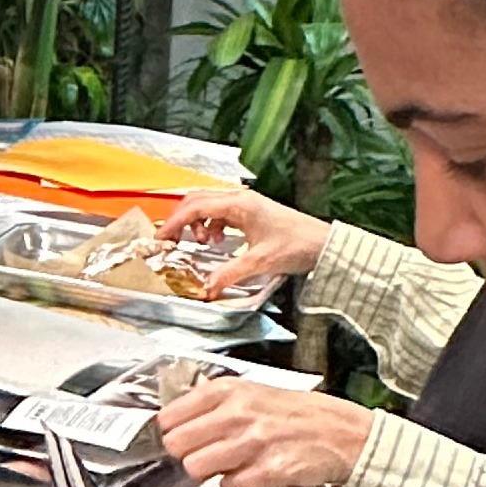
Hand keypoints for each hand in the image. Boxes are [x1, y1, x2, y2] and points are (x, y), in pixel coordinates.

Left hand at [158, 380, 370, 486]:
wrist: (341, 432)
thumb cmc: (292, 413)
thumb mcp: (251, 392)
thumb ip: (213, 404)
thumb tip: (174, 422)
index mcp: (227, 391)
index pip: (169, 417)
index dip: (172, 432)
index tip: (182, 438)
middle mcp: (236, 413)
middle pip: (176, 445)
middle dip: (186, 455)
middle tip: (203, 455)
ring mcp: (251, 442)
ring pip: (195, 468)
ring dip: (207, 473)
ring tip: (226, 466)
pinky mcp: (267, 471)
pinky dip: (234, 486)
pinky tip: (249, 476)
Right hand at [166, 188, 329, 283]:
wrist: (323, 244)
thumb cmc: (297, 244)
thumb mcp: (259, 263)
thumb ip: (228, 274)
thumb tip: (206, 287)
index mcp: (239, 204)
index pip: (195, 207)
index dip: (174, 223)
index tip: (161, 238)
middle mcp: (241, 199)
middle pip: (197, 201)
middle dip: (181, 220)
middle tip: (171, 240)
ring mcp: (246, 204)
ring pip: (208, 205)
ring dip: (197, 222)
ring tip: (201, 243)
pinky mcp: (251, 211)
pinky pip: (221, 212)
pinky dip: (211, 225)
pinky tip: (217, 241)